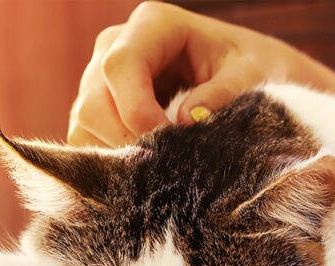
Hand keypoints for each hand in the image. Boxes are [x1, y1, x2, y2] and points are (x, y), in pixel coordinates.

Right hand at [68, 1, 334, 147]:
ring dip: (118, 155)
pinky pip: (86, 141)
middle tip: (165, 166)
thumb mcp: (250, 74)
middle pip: (94, 101)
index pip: (120, 66)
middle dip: (127, 141)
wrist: (242, 80)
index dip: (137, 111)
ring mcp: (101, 80)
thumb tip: (186, 120)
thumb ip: (224, 92)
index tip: (170, 142)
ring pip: (85, 124)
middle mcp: (116, 48)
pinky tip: (142, 171)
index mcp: (152, 25)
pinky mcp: (98, 112)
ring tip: (159, 170)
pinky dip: (110, 162)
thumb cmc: (247, 70)